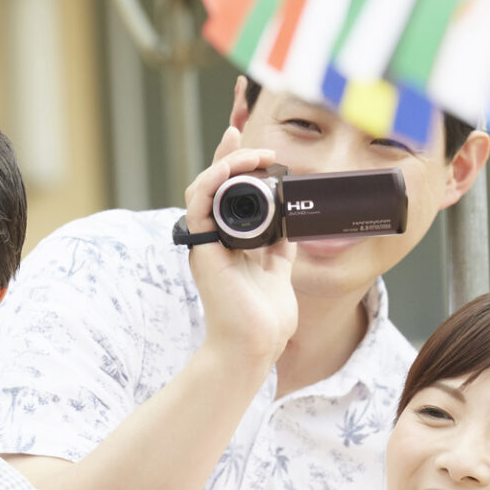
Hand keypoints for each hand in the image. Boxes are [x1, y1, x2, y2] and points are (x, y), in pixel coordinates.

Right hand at [186, 127, 298, 374]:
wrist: (255, 343)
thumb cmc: (263, 318)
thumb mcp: (278, 269)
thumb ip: (279, 245)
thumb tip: (291, 222)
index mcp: (229, 242)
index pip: (228, 194)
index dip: (238, 167)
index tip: (259, 150)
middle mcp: (213, 239)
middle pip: (213, 186)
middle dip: (230, 157)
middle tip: (254, 145)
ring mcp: (206, 244)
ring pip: (202, 189)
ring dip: (224, 165)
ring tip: (249, 155)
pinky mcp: (203, 250)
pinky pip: (199, 206)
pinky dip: (212, 183)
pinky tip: (229, 170)